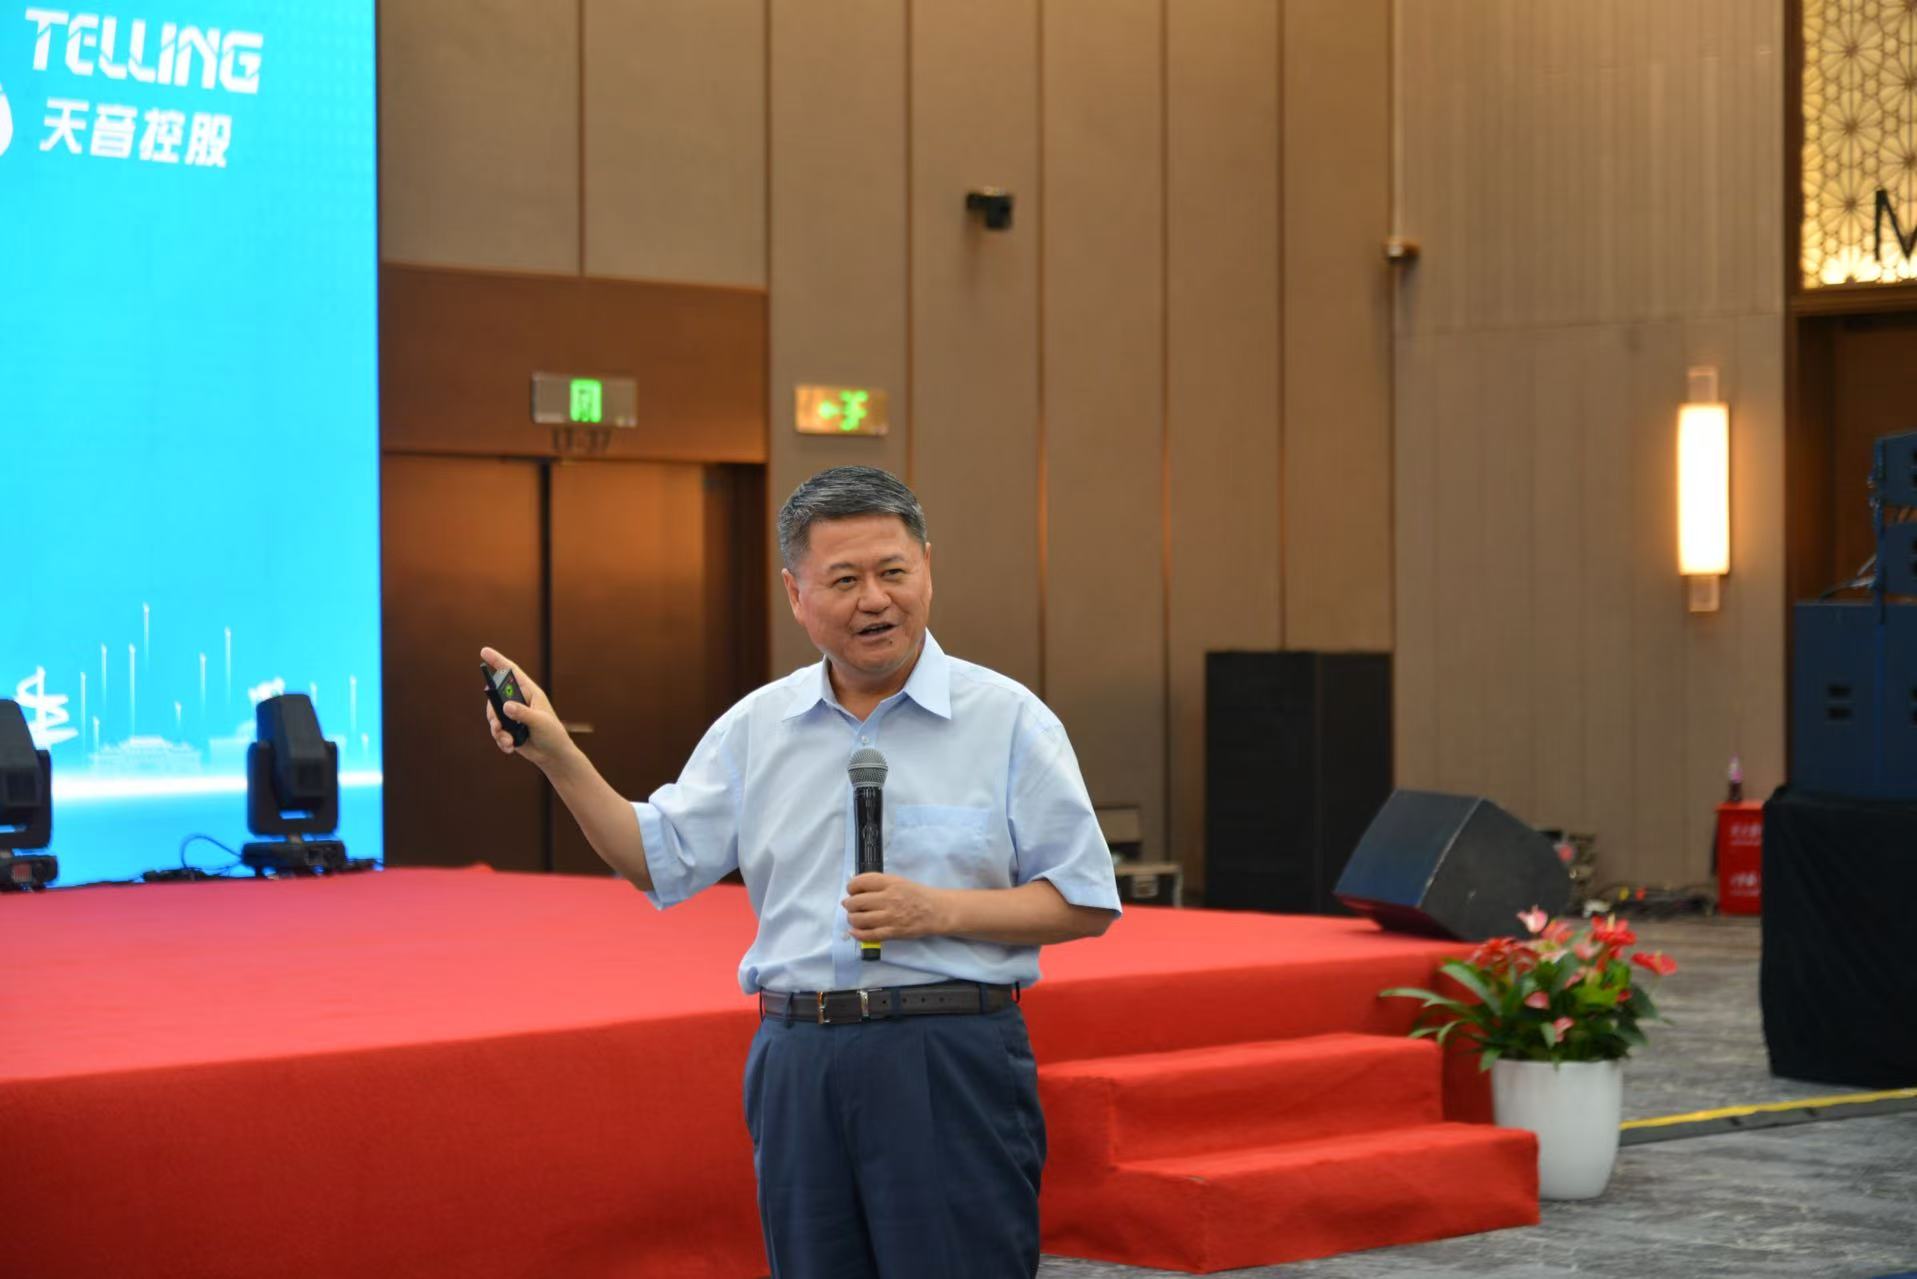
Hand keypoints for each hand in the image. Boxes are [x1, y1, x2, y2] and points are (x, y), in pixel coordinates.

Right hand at [480, 646, 571, 768]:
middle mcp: (519, 701)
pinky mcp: (508, 729)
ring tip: (507, 741)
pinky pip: (496, 730)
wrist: (553, 755)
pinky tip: (509, 747)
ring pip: (493, 716)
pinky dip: (500, 740)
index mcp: (530, 692)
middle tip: (497, 724)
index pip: (512, 672)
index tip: (483, 651)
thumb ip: (523, 713)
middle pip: (495, 697)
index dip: (498, 661)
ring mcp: (512, 715)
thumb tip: (505, 706)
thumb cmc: (552, 734)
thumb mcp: (540, 722)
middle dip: (493, 712)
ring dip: (497, 730)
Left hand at [843, 873, 951, 943]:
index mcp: (890, 883)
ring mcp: (889, 917)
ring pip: (859, 919)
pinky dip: (857, 934)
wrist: (935, 911)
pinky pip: (868, 935)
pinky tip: (854, 931)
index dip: (851, 886)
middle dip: (849, 904)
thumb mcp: (899, 881)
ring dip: (852, 918)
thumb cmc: (916, 895)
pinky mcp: (892, 932)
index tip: (851, 890)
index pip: (861, 882)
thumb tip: (857, 889)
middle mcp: (888, 899)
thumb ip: (879, 884)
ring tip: (854, 917)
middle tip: (850, 905)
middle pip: (856, 902)